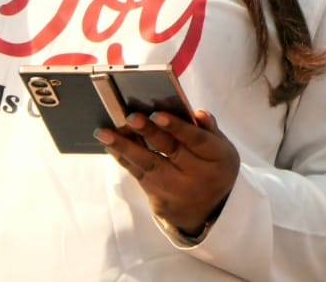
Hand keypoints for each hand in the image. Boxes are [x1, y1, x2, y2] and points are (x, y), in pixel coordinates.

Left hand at [96, 109, 239, 235]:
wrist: (210, 212)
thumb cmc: (213, 167)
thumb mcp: (221, 148)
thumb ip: (208, 129)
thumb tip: (197, 113)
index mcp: (216, 157)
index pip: (197, 140)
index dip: (177, 127)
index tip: (157, 114)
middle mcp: (196, 176)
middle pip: (170, 151)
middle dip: (149, 133)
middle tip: (130, 118)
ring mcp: (176, 190)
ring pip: (148, 165)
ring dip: (125, 147)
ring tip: (104, 133)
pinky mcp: (158, 201)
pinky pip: (138, 176)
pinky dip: (124, 159)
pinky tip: (110, 145)